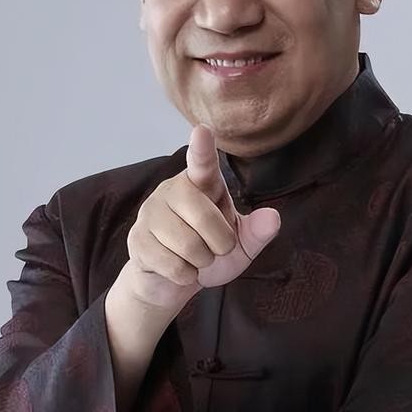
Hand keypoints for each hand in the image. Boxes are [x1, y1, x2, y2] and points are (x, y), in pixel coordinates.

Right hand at [117, 123, 280, 310]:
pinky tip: (179, 269)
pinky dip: (185, 275)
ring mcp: (151, 213)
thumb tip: (274, 218)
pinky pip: (172, 265)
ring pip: (188, 245)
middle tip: (216, 249)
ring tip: (195, 258)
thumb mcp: (241, 245)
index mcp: (201, 183)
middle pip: (204, 216)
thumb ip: (258, 232)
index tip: (202, 130)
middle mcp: (173, 190)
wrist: (173, 281)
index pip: (202, 162)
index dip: (202, 148)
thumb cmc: (209, 251)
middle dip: (220, 243)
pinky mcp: (137, 239)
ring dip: (202, 262)